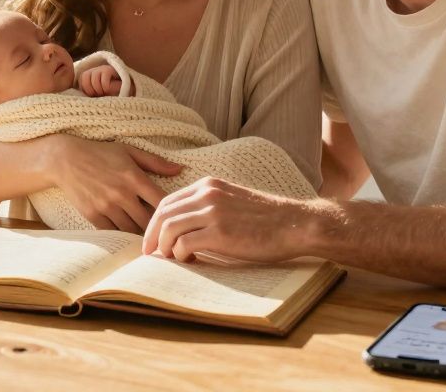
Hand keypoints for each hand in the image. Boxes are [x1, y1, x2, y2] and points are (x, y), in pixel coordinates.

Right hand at [43, 134, 181, 232]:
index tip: (175, 215)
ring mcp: (106, 206)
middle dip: (157, 226)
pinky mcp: (93, 215)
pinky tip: (127, 230)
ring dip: (140, 232)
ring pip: (131, 229)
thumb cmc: (101, 153)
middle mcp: (122, 194)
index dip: (171, 211)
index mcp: (134, 177)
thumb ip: (156, 162)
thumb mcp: (129, 151)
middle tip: (163, 229)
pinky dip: (121, 233)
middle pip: (148, 221)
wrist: (66, 160)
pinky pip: (113, 232)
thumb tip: (181, 169)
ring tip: (147, 232)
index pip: (161, 202)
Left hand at [79, 65, 122, 96]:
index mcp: (90, 75)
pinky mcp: (111, 70)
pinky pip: (103, 78)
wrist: (126, 96)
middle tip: (99, 95)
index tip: (93, 96)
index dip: (86, 89)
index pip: (80, 79)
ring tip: (105, 92)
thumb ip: (86, 92)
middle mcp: (95, 70)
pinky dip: (106, 87)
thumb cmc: (109, 98)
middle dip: (91, 89)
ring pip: (94, 78)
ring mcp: (103, 68)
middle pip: (84, 76)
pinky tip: (110, 89)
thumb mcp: (94, 96)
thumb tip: (75, 93)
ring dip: (99, 89)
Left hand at [142, 177, 315, 262]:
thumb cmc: (266, 219)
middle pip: (162, 214)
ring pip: (169, 228)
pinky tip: (191, 261)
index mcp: (209, 185)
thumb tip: (184, 229)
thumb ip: (209, 207)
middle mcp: (207, 194)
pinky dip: (181, 255)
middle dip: (151, 236)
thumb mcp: (232, 201)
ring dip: (165, 248)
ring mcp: (213, 212)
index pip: (167, 201)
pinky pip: (185, 244)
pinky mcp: (220, 233)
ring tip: (172, 260)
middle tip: (150, 254)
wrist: (295, 224)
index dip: (154, 222)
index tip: (152, 240)